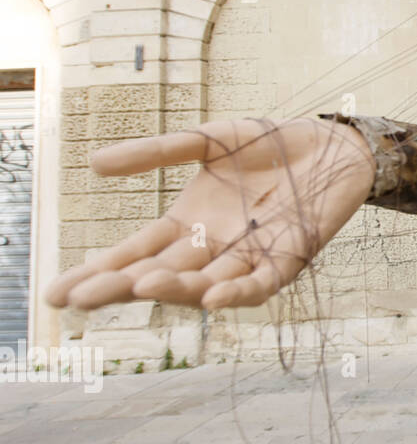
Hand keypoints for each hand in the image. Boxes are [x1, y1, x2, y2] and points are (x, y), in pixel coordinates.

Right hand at [45, 117, 375, 311]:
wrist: (332, 144)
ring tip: (140, 285)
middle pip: (160, 274)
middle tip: (79, 301)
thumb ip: (157, 152)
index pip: (135, 253)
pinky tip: (214, 297)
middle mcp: (214, 247)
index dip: (99, 271)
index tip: (57, 293)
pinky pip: (261, 281)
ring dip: (176, 287)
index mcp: (188, 223)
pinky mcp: (291, 255)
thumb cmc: (271, 144)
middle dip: (120, 288)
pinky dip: (239, 290)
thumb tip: (92, 163)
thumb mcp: (206, 141)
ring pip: (206, 282)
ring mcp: (251, 255)